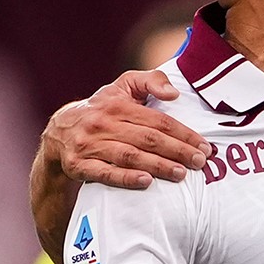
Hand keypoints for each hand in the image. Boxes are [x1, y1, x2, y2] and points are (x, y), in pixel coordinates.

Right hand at [42, 69, 209, 188]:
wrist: (59, 131)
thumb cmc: (102, 107)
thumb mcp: (123, 86)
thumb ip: (150, 81)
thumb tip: (174, 94)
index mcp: (118, 104)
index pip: (158, 121)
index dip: (184, 134)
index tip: (204, 146)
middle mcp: (103, 123)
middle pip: (148, 139)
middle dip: (177, 151)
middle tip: (200, 162)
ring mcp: (89, 145)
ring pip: (130, 156)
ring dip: (158, 166)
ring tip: (181, 174)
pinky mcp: (78, 165)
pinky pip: (104, 173)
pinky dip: (125, 179)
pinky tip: (146, 183)